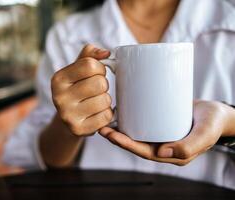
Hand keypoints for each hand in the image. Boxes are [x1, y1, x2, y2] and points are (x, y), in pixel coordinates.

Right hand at [51, 44, 112, 135]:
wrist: (67, 120)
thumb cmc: (76, 89)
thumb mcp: (77, 69)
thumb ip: (90, 55)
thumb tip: (106, 53)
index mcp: (58, 79)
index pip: (90, 65)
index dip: (100, 68)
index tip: (96, 74)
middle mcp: (59, 97)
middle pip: (100, 83)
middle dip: (103, 85)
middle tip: (96, 90)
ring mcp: (68, 115)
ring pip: (105, 100)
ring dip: (106, 100)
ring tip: (96, 102)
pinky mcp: (78, 129)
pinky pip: (106, 117)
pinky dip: (107, 114)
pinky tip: (97, 113)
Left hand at [99, 100, 230, 165]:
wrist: (217, 113)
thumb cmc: (213, 124)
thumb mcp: (204, 135)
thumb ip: (187, 147)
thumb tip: (160, 154)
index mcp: (170, 154)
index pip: (143, 152)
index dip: (126, 145)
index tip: (111, 136)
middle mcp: (162, 146)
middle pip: (135, 143)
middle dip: (117, 137)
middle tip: (102, 128)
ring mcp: (160, 134)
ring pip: (136, 134)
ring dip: (120, 129)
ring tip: (105, 120)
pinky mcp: (159, 122)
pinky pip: (142, 123)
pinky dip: (130, 119)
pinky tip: (119, 112)